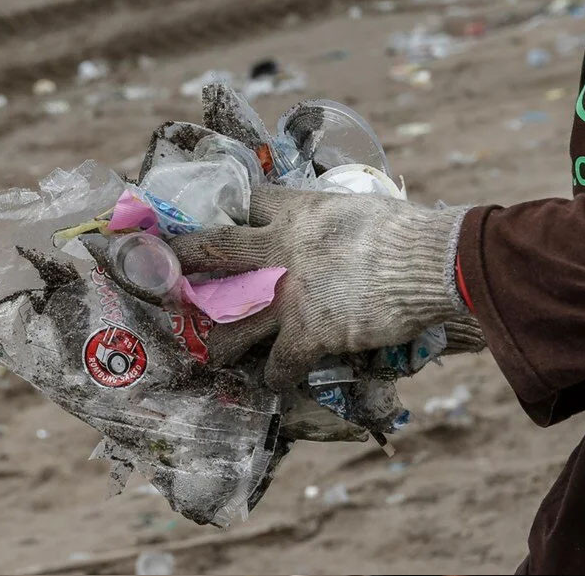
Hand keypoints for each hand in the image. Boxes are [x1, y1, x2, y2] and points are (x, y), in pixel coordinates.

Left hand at [169, 185, 469, 389]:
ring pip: (233, 322)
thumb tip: (342, 225)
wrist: (427, 262)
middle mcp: (279, 252)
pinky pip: (279, 365)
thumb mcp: (361, 209)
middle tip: (157, 270)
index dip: (226, 211)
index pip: (246, 204)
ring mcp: (288, 295)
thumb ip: (336, 221)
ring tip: (209, 354)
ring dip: (219, 341)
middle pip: (213, 251)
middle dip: (181, 261)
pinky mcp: (308, 333)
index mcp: (295, 214)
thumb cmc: (406, 231)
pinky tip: (277, 382)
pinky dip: (277, 376)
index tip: (210, 219)